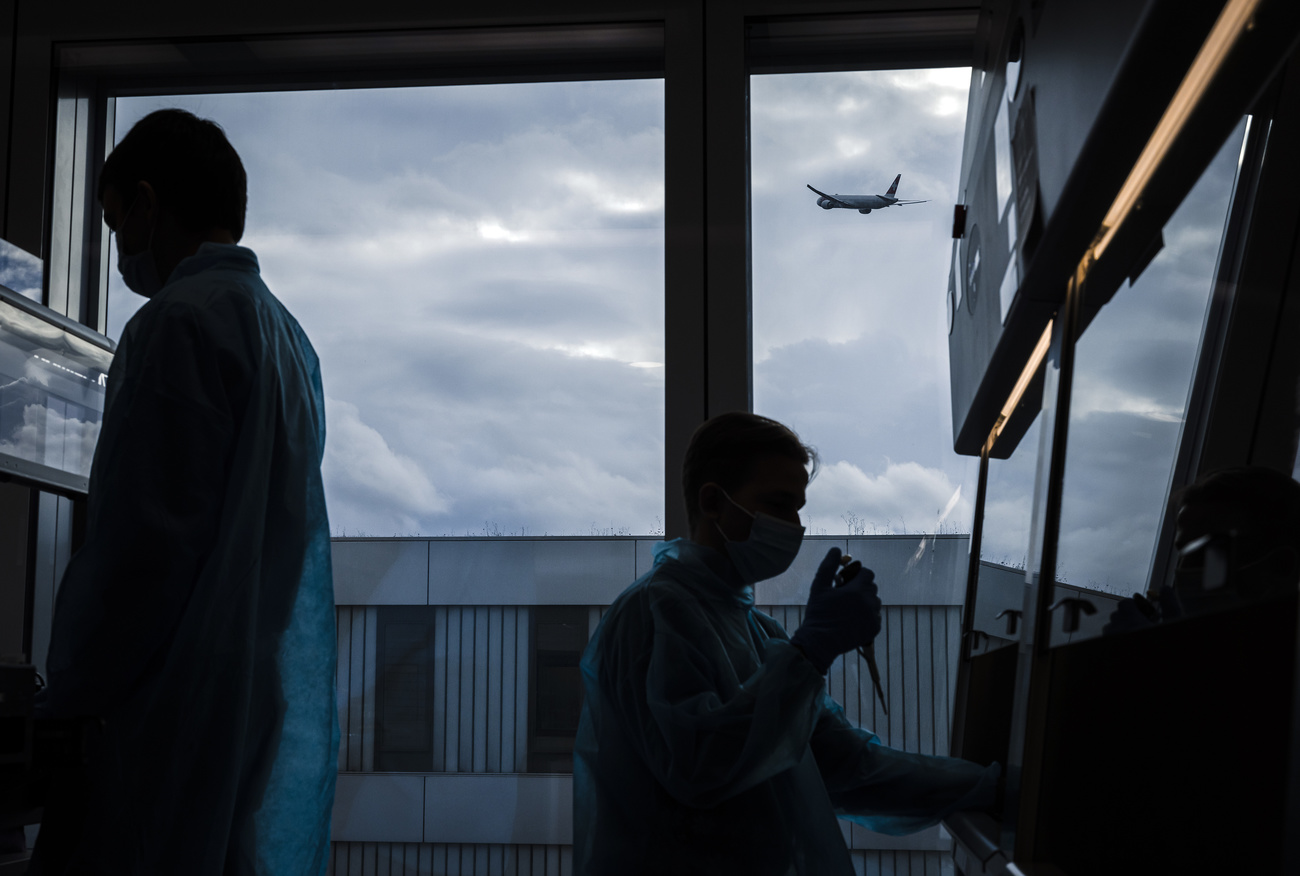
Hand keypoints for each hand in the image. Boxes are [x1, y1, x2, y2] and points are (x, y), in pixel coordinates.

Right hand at [790, 547, 882, 673]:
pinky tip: (852, 620)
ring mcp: (873, 617)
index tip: (846, 581)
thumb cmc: (818, 612)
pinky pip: (875, 616)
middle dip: (860, 587)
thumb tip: (836, 549)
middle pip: (872, 587)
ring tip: (848, 608)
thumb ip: (828, 566)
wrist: (820, 642)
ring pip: (875, 601)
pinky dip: (867, 615)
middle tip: (844, 595)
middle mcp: (869, 603)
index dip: (857, 574)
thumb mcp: (819, 587)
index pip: (867, 573)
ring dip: (865, 601)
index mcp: (857, 591)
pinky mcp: (875, 630)